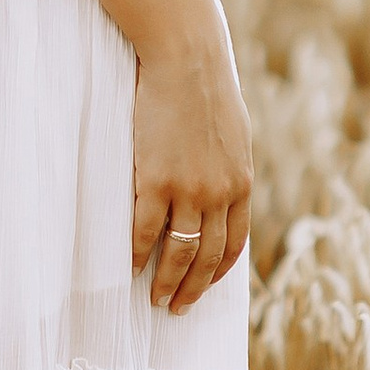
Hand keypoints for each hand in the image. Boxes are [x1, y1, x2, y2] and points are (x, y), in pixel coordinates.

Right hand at [130, 22, 253, 313]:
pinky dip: (137, 254)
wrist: (188, 61)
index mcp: (241, 183)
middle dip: (192, 288)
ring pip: (178, 252)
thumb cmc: (208, 90)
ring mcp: (188, 190)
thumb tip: (222, 191)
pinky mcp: (156, 180)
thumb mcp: (234, 135)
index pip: (234, 244)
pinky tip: (129, 266)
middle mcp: (219, 194)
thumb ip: (229, 168)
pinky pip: (146, 231)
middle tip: (176, 307)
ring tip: (156, 298)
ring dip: (167, 281)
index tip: (205, 286)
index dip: (218, 271)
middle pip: (206, 257)